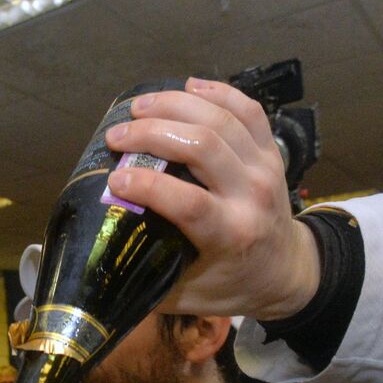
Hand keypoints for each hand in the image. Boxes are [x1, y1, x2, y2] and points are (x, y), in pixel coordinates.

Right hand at [101, 78, 320, 321]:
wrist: (286, 271)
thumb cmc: (229, 286)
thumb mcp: (185, 295)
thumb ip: (145, 277)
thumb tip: (96, 257)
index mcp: (230, 235)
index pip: (188, 202)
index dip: (148, 186)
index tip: (113, 179)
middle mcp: (251, 196)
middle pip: (204, 147)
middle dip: (152, 134)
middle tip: (116, 136)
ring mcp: (265, 168)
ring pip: (222, 120)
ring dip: (176, 105)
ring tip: (139, 107)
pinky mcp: (272, 151)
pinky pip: (247, 109)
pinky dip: (217, 92)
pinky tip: (186, 86)